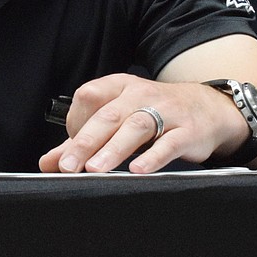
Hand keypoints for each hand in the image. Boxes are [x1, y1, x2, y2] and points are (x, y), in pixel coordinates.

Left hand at [38, 73, 248, 173]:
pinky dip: (153, 156)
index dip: (75, 121)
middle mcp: (140, 94)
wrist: (207, 108)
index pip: (89, 96)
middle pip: (107, 116)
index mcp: (119, 86)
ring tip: (95, 169)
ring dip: (114, 148)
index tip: (68, 149)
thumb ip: (84, 140)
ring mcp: (165, 111)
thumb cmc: (155, 113)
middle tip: (67, 167)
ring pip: (136, 127)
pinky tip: (138, 170)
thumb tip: (48, 163)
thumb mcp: (120, 117)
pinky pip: (169, 143)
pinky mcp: (187, 131)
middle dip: (85, 142)